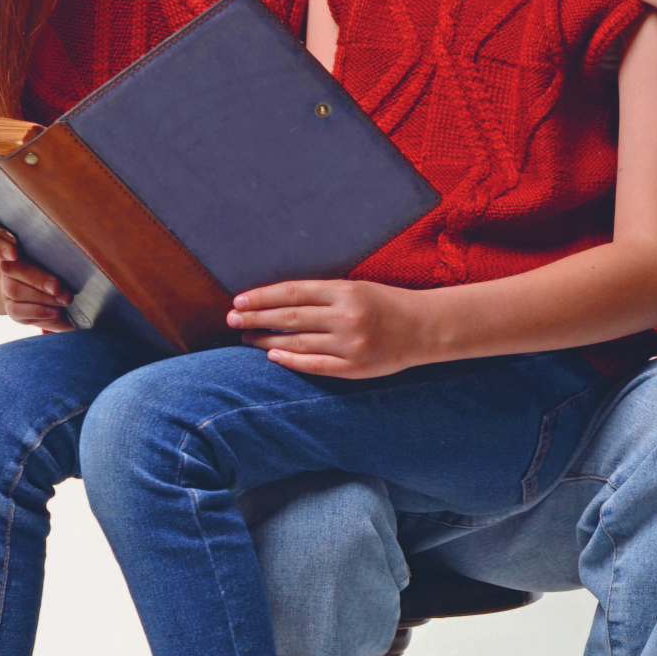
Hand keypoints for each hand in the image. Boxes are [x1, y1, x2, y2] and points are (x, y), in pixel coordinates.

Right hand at [0, 228, 74, 329]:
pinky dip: (39, 311)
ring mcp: (8, 288)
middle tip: (57, 286)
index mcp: (18, 246)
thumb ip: (60, 252)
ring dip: (42, 296)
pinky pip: (17, 310)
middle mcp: (9, 266)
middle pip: (9, 268)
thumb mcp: (66, 259)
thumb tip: (73, 250)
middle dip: (35, 277)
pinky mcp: (13, 308)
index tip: (13, 253)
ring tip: (65, 298)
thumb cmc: (68, 271)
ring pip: (14, 289)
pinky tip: (55, 311)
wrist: (71, 301)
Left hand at [229, 279, 428, 377]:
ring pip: (297, 342)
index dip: (263, 297)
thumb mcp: (356, 288)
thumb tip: (279, 301)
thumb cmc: (387, 303)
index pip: (293, 293)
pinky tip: (271, 356)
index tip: (239, 300)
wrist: (424, 328)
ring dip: (267, 340)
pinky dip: (290, 360)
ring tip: (246, 336)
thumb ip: (322, 294)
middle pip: (289, 318)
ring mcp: (349, 344)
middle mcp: (345, 317)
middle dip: (256, 318)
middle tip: (231, 318)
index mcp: (344, 291)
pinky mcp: (354, 367)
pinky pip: (314, 365)